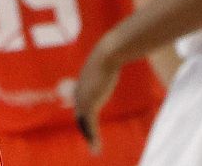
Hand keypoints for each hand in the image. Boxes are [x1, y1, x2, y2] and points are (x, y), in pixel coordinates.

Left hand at [73, 35, 124, 155]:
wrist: (108, 53)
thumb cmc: (113, 51)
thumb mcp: (111, 58)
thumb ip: (113, 61)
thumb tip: (122, 52)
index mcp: (84, 81)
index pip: (81, 101)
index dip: (83, 113)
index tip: (86, 122)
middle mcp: (80, 91)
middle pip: (80, 115)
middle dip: (85, 128)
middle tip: (91, 140)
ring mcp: (82, 98)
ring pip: (83, 123)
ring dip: (90, 138)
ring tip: (95, 149)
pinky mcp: (88, 104)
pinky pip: (89, 126)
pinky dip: (92, 139)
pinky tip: (96, 149)